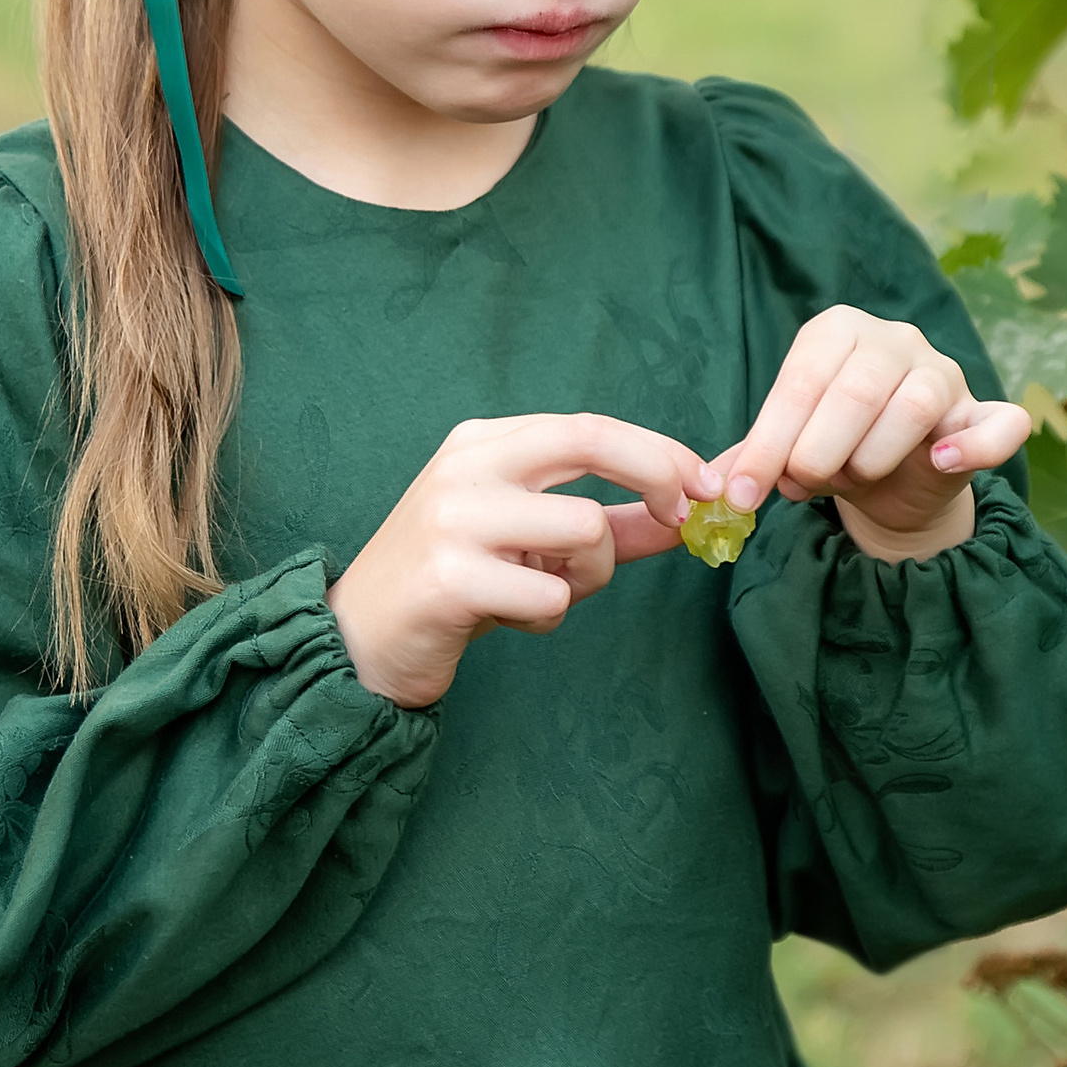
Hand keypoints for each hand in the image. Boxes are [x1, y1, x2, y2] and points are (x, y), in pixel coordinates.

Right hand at [327, 412, 704, 707]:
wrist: (361, 640)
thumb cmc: (454, 585)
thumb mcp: (529, 541)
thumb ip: (606, 525)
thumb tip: (686, 517)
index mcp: (484, 443)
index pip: (591, 426)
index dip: (661, 453)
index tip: (706, 486)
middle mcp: (467, 465)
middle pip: (593, 440)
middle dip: (658, 476)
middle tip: (682, 519)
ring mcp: (455, 518)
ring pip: (584, 530)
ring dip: (589, 576)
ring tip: (543, 594)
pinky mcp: (450, 578)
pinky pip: (550, 596)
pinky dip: (548, 617)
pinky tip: (507, 618)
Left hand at [700, 307, 1028, 562]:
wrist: (897, 481)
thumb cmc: (834, 448)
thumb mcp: (788, 447)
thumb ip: (753, 459)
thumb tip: (711, 488)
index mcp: (836, 330)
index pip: (800, 382)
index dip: (768, 443)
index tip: (741, 494)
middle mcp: (895, 339)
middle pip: (856, 390)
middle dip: (817, 452)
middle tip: (800, 487)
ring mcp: (945, 372)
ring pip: (915, 405)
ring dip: (873, 457)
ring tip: (853, 478)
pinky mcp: (985, 413)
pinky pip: (999, 423)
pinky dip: (973, 445)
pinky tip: (938, 462)